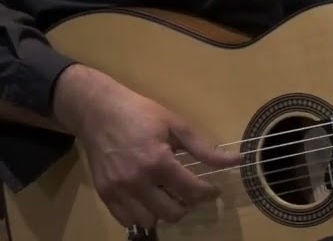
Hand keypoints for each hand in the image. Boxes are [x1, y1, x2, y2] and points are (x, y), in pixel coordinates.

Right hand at [53, 65, 240, 228]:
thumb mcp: (175, 124)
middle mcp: (137, 181)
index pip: (191, 191)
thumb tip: (235, 161)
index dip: (208, 193)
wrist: (97, 111)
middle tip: (190, 191)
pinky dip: (141, 215)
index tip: (213, 189)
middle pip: (172, 212)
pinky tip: (148, 199)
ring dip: (163, 212)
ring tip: (167, 195)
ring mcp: (118, 190)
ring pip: (149, 221)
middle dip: (188, 204)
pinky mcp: (104, 194)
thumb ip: (204, 148)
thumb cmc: (139, 113)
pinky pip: (127, 220)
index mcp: (158, 161)